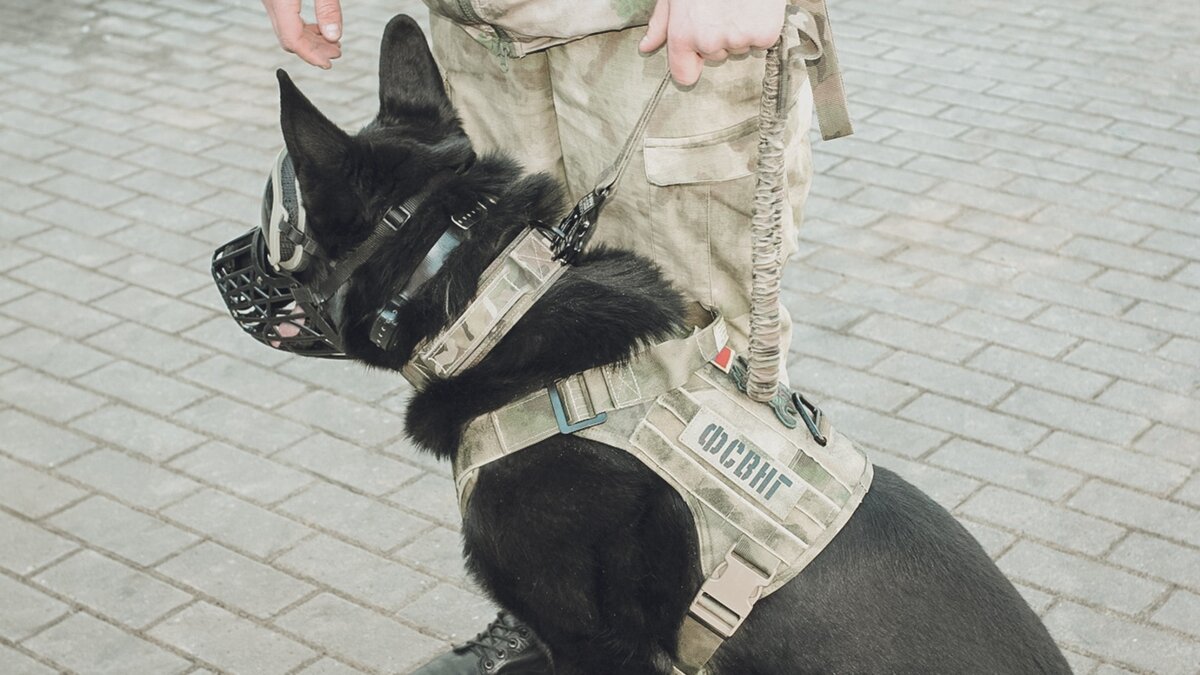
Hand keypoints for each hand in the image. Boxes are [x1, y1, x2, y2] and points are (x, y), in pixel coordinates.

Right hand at [262, 0, 343, 68]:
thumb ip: (327, 8)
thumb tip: (333, 36)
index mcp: (280, 0)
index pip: (292, 39)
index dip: (311, 56)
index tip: (326, 64)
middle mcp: (270, 2)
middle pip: (289, 38)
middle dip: (314, 50)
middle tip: (335, 53)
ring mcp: (270, 0)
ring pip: (287, 30)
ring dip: (310, 40)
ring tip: (331, 43)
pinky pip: (286, 19)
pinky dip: (303, 29)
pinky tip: (319, 30)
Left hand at [639, 0, 785, 85]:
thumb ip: (661, 24)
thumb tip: (647, 46)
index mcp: (683, 36)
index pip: (684, 75)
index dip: (692, 61)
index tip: (698, 51)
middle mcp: (708, 43)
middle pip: (716, 56)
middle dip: (719, 37)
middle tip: (722, 8)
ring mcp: (738, 41)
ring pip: (740, 48)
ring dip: (741, 31)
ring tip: (738, 4)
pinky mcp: (763, 35)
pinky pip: (762, 42)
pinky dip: (762, 27)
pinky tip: (754, 8)